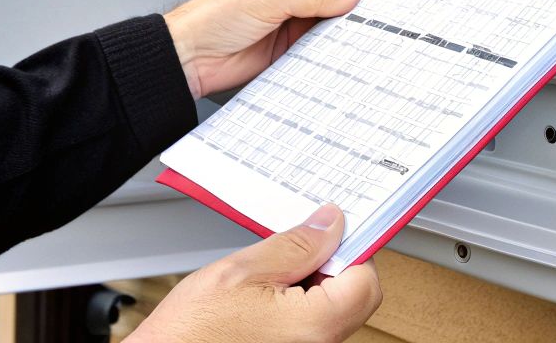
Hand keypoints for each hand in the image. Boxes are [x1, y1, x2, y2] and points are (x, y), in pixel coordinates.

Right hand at [126, 203, 382, 342]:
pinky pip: (314, 325)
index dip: (350, 248)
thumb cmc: (189, 335)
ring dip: (313, 285)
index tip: (331, 230)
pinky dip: (300, 305)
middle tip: (295, 252)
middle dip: (332, 266)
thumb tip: (331, 224)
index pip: (366, 279)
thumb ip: (295, 245)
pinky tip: (267, 297)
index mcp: (315, 326)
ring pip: (335, 310)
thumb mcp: (240, 272)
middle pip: (355, 297)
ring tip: (270, 278)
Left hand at [165, 0, 377, 97]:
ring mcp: (294, 23)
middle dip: (361, 5)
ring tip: (372, 33)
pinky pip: (321, 49)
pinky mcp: (291, 50)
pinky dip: (335, 51)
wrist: (190, 57)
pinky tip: (348, 52)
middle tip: (389, 12)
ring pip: (333, 25)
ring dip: (348, 30)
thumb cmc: (213, 16)